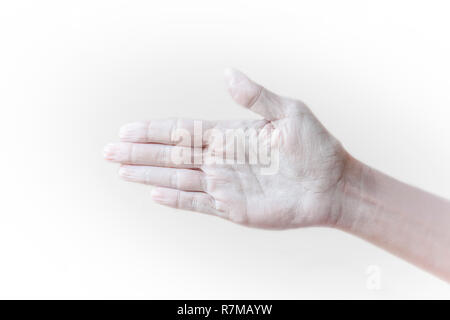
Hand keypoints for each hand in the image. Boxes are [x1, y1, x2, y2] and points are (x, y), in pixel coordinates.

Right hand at [104, 69, 348, 228]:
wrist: (332, 184)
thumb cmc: (315, 147)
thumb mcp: (288, 112)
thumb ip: (255, 96)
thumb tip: (225, 73)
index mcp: (229, 135)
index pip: (182, 130)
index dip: (153, 130)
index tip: (127, 129)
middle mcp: (221, 160)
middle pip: (171, 154)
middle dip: (139, 152)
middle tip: (108, 150)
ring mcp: (225, 185)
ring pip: (178, 179)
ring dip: (149, 174)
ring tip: (121, 170)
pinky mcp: (234, 209)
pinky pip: (198, 204)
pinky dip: (176, 199)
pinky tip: (154, 193)